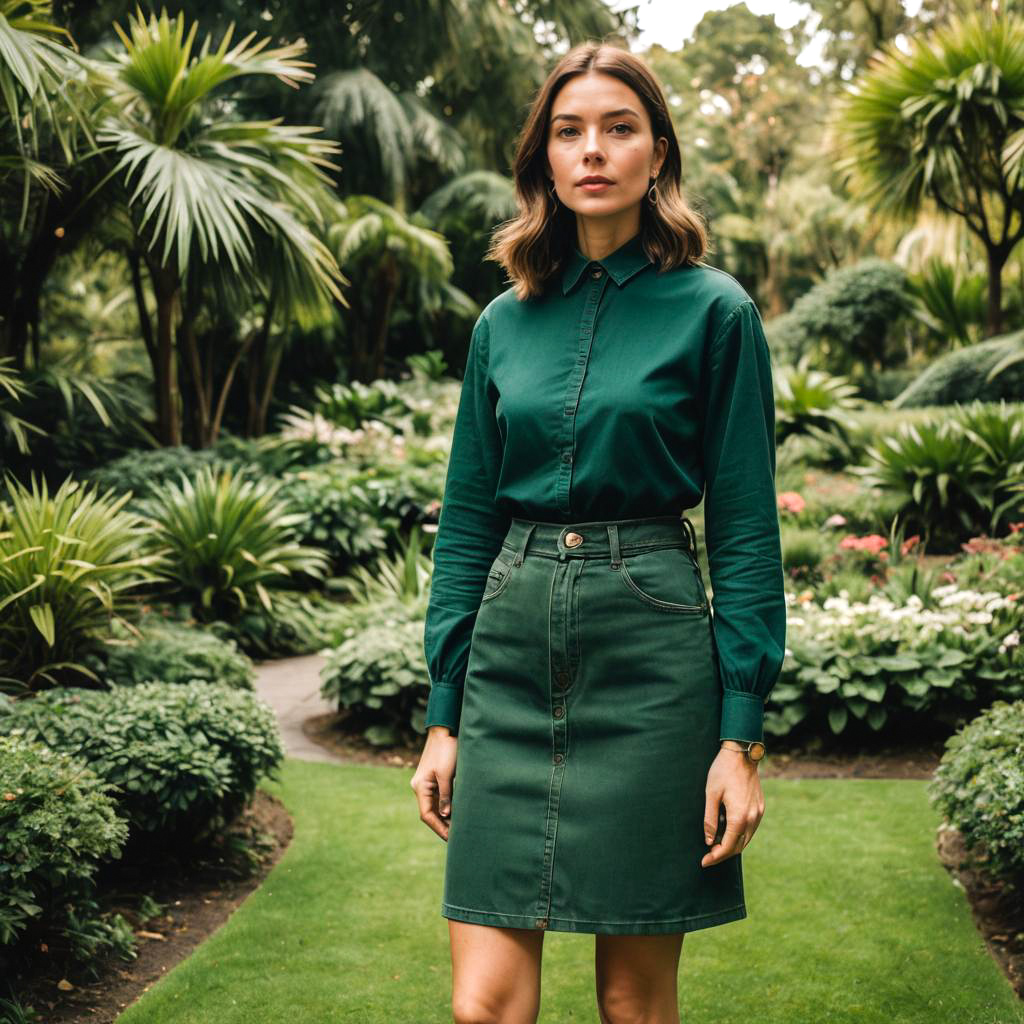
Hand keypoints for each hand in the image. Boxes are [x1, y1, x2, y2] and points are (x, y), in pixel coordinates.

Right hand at [410, 725, 457, 840]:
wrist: (444, 731)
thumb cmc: (445, 750)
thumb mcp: (446, 774)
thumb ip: (446, 795)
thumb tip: (446, 815)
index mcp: (420, 787)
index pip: (427, 815)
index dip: (438, 828)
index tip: (451, 838)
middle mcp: (421, 787)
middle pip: (430, 812)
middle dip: (442, 825)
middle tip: (457, 837)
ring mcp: (427, 783)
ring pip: (435, 806)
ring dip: (445, 817)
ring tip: (459, 828)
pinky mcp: (434, 779)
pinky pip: (439, 798)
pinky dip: (447, 807)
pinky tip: (457, 813)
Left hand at [700, 743, 764, 867]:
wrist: (741, 754)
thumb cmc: (722, 771)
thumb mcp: (711, 794)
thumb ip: (710, 820)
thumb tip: (709, 841)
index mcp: (740, 816)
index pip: (728, 846)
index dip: (715, 857)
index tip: (703, 862)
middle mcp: (752, 818)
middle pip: (738, 846)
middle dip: (723, 854)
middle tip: (708, 857)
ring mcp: (758, 813)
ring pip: (746, 839)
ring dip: (732, 846)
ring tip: (716, 847)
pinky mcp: (760, 807)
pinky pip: (751, 829)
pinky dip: (740, 836)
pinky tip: (728, 833)